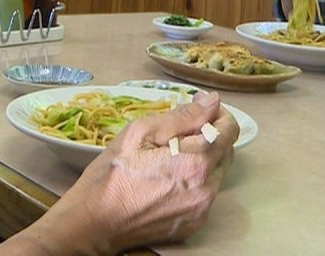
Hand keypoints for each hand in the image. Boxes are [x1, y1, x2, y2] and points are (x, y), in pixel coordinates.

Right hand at [28, 92, 237, 254]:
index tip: (199, 110)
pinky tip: (168, 179)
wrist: (94, 223)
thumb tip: (212, 102)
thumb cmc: (111, 175)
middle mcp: (206, 188)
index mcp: (196, 162)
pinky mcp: (194, 223)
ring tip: (169, 158)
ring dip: (202, 159)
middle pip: (226, 151)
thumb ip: (183, 116)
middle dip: (210, 136)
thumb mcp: (140, 133)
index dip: (217, 114)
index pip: (229, 130)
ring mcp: (201, 209)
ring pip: (217, 173)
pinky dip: (194, 181)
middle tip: (179, 132)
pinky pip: (205, 194)